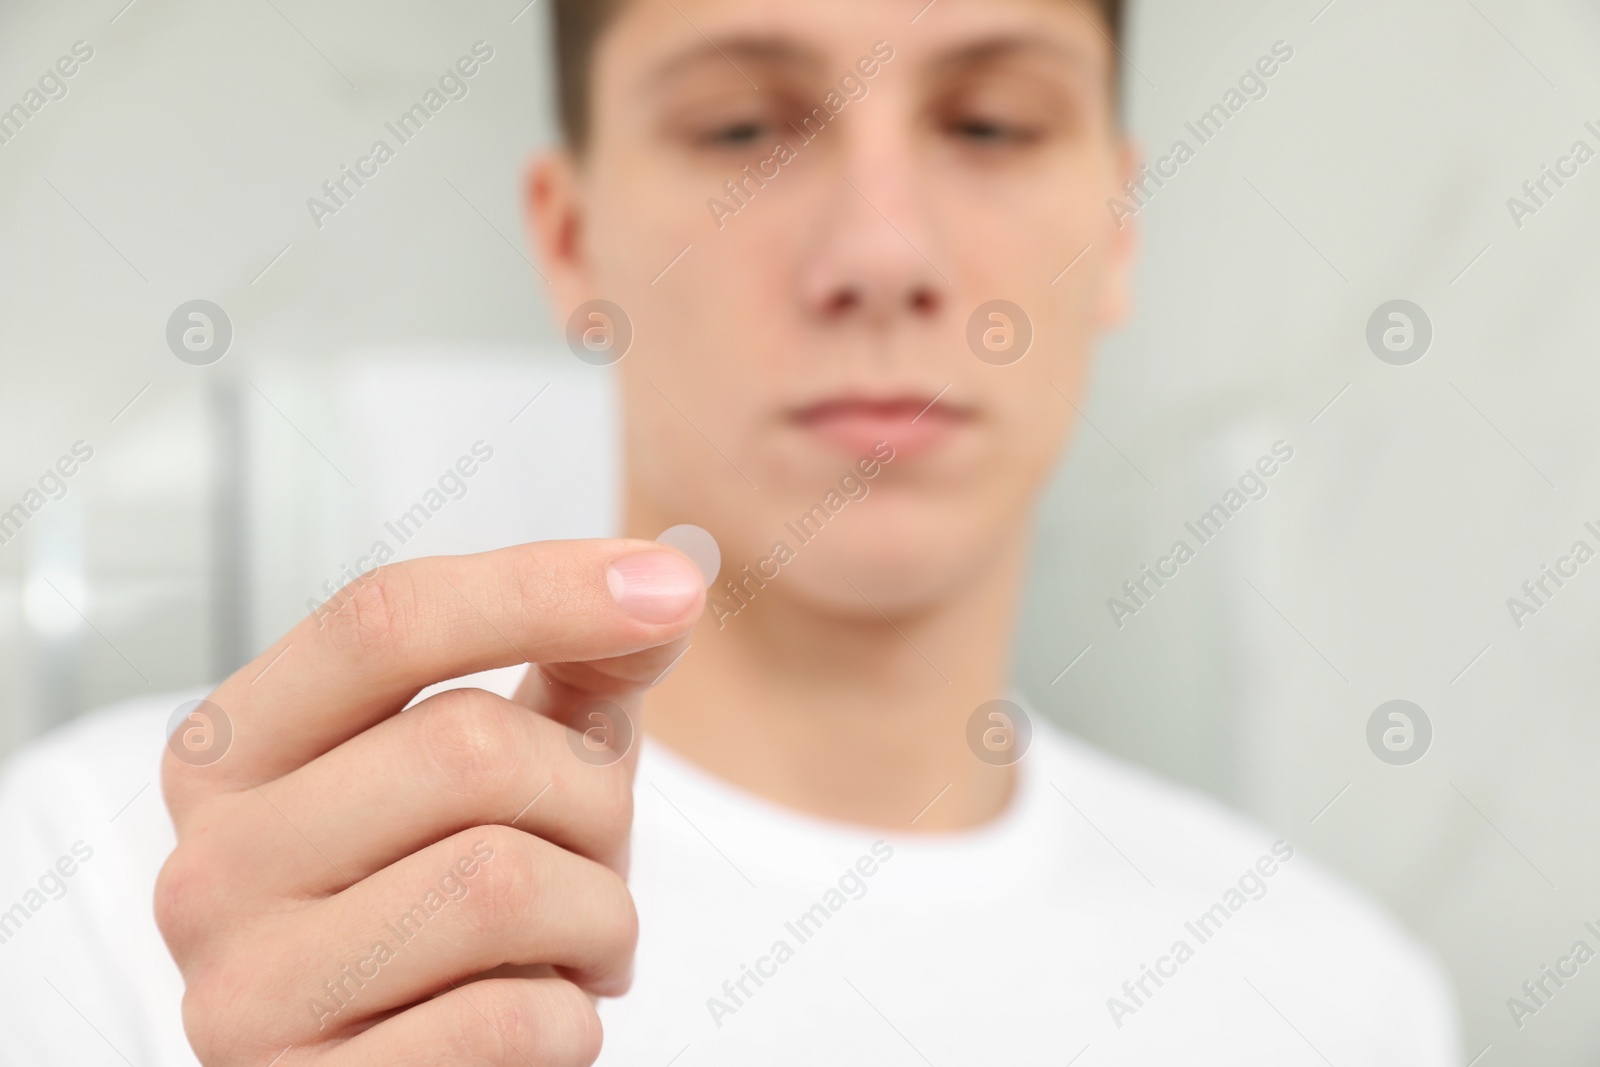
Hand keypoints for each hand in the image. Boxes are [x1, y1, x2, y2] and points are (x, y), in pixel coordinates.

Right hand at [155, 540, 705, 1064]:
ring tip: (575, 947)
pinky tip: (536, 1021)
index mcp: (235, 753)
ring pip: (500, 883)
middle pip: (466, 746)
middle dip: (590, 799)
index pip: (382, 620)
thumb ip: (576, 667)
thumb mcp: (515, 770)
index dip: (539, 588)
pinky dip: (569, 1021)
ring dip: (598, 916)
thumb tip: (665, 581)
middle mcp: (208, 865)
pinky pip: (508, 1022)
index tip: (668, 587)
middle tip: (595, 856)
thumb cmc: (465, 911)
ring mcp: (241, 994)